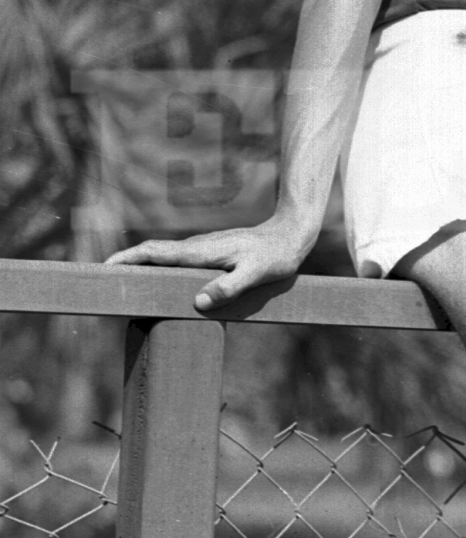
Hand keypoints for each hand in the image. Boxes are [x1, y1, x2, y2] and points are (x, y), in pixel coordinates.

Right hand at [105, 217, 315, 312]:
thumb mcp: (256, 275)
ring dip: (141, 268)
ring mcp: (201, 250)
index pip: (155, 252)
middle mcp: (196, 248)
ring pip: (163, 257)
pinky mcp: (208, 255)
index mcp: (201, 252)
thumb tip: (198, 302)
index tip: (106, 267)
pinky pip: (176, 262)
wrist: (291, 235)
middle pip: (152, 254)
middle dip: (125, 264)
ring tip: (123, 289)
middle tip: (104, 283)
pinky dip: (159, 270)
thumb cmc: (275, 256)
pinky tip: (158, 286)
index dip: (129, 259)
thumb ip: (229, 288)